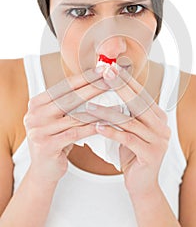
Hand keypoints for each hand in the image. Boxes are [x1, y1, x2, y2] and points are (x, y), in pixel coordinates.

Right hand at [23, 68, 108, 183]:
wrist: (44, 171)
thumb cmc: (56, 139)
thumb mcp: (57, 118)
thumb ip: (68, 102)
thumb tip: (95, 81)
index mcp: (36, 103)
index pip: (64, 86)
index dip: (85, 77)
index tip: (102, 70)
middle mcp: (34, 114)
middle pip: (70, 98)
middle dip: (94, 88)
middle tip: (111, 80)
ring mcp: (38, 130)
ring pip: (75, 116)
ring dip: (98, 108)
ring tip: (116, 102)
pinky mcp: (46, 145)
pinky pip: (75, 133)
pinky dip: (92, 127)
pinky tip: (106, 122)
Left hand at [86, 67, 170, 197]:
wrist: (142, 184)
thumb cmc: (133, 153)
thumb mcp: (131, 129)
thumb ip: (127, 112)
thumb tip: (110, 89)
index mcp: (158, 116)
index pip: (140, 93)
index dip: (125, 80)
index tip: (111, 68)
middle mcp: (161, 125)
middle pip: (138, 102)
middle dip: (119, 86)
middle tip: (105, 74)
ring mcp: (159, 140)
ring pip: (129, 121)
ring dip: (107, 112)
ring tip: (89, 106)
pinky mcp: (151, 154)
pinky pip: (128, 139)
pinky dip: (111, 132)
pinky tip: (97, 127)